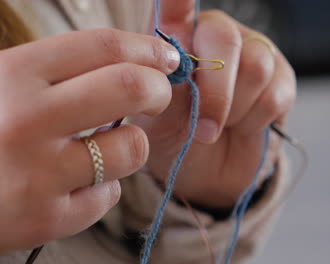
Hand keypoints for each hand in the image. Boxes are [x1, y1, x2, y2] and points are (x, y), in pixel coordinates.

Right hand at [0, 29, 178, 252]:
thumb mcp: (1, 86)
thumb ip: (56, 72)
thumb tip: (133, 60)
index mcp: (12, 76)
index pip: (103, 46)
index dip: (147, 48)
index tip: (165, 58)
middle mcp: (26, 120)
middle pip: (130, 87)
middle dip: (159, 89)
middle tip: (157, 95)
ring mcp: (37, 174)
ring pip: (131, 148)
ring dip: (131, 144)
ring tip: (106, 147)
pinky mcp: (46, 219)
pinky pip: (107, 196)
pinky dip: (103, 188)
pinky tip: (77, 185)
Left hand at [132, 0, 296, 207]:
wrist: (206, 170)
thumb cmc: (175, 136)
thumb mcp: (158, 119)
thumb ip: (165, 90)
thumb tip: (179, 70)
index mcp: (178, 36)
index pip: (178, 2)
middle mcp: (216, 35)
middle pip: (224, 38)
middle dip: (215, 92)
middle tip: (204, 129)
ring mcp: (252, 52)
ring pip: (256, 67)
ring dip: (234, 110)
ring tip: (220, 126)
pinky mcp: (281, 78)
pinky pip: (274, 95)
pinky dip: (253, 121)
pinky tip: (241, 126)